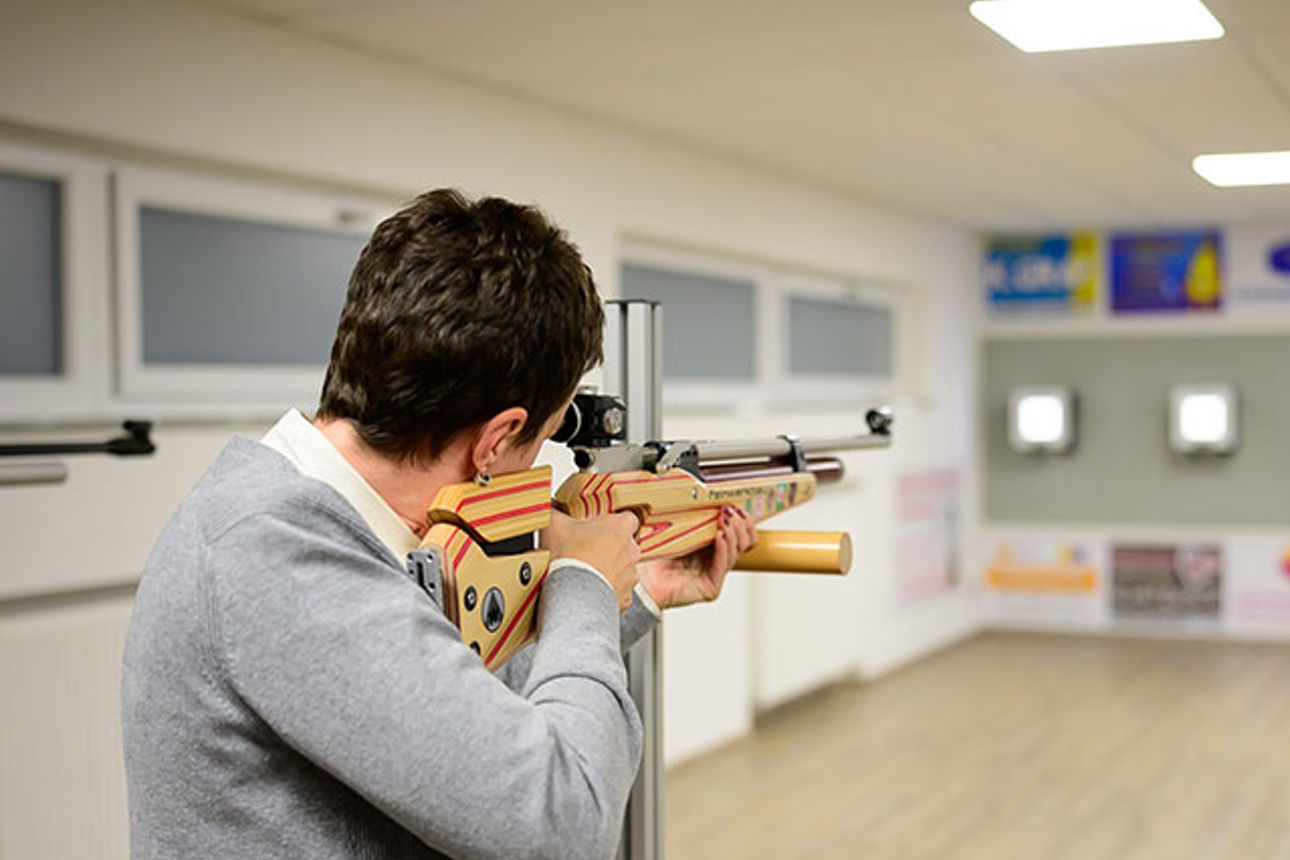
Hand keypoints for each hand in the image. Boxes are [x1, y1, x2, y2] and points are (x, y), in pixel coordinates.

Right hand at [542, 510, 640, 609]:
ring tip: (588, 573)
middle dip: (610, 548)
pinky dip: (608, 592)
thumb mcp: (555, 524)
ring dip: (610, 570)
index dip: (614, 524)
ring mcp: (630, 575)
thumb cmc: (567, 555)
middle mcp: (631, 550)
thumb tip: (548, 507)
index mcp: (620, 528)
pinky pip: (619, 592)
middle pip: (625, 545)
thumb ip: (555, 511)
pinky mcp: (625, 597)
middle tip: (588, 551)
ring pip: (624, 570)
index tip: (601, 528)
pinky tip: (591, 590)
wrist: (570, 592)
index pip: (628, 519)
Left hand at [637, 506, 756, 609]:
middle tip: (729, 511)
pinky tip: (719, 537)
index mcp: (713, 546)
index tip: (738, 506)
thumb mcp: (680, 530)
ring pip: (736, 552)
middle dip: (740, 524)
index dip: (744, 521)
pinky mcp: (710, 586)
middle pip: (745, 542)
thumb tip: (705, 495)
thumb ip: (695, 518)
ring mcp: (715, 573)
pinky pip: (722, 566)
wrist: (643, 580)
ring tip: (724, 520)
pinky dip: (723, 549)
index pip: (742, 534)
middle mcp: (717, 559)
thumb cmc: (656, 556)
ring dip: (733, 533)